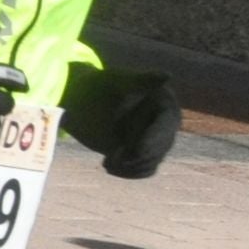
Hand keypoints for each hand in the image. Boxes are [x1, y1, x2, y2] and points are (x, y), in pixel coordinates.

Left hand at [61, 60, 179, 178]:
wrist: (81, 100)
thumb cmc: (100, 85)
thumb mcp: (118, 81)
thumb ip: (141, 81)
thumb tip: (166, 75)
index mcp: (165, 106)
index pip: (166, 127)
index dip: (153, 140)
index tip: (138, 150)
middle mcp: (164, 126)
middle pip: (160, 149)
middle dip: (138, 156)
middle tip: (113, 157)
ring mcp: (153, 141)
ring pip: (151, 163)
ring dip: (130, 167)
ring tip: (108, 161)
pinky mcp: (139, 154)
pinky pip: (141, 170)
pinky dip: (127, 172)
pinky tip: (107, 165)